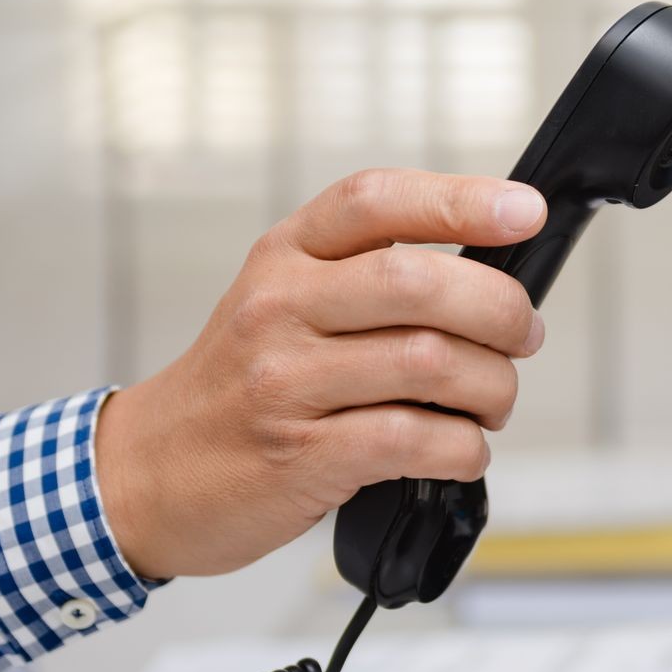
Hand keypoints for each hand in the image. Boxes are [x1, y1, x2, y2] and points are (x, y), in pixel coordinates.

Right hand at [95, 168, 547, 579]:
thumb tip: (491, 279)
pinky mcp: (301, 456)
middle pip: (418, 281)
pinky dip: (464, 448)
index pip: (376, 200)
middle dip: (500, 309)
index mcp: (285, 256)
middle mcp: (281, 308)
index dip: (460, 198)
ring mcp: (286, 382)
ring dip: (493, 387)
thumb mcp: (283, 306)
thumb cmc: (241, 387)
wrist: (148, 473)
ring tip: (492, 402)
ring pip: (429, 362)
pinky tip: (462, 450)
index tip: (524, 211)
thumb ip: (366, 280)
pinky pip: (414, 439)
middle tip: (522, 336)